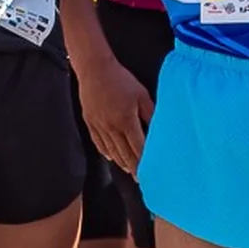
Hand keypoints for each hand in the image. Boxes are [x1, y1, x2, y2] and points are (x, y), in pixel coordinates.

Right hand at [76, 53, 152, 174]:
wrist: (94, 68)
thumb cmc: (120, 79)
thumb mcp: (141, 93)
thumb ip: (150, 112)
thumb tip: (158, 128)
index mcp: (126, 120)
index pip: (138, 147)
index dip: (144, 161)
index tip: (151, 171)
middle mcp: (111, 127)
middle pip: (124, 153)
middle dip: (134, 167)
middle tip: (141, 178)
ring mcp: (99, 125)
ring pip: (111, 150)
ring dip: (121, 162)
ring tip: (129, 170)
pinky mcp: (90, 122)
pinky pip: (98, 142)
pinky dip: (106, 152)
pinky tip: (111, 157)